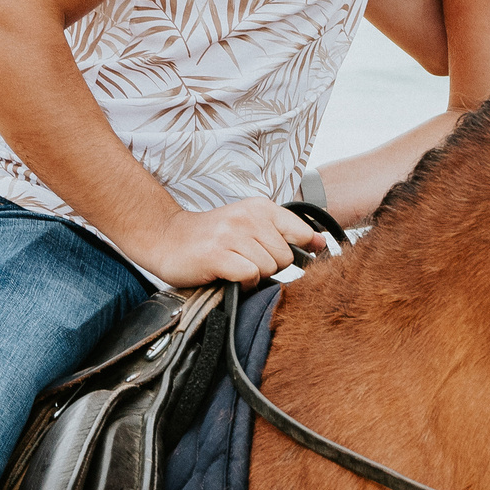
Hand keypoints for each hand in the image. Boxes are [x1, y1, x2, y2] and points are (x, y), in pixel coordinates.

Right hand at [127, 198, 324, 286]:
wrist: (167, 238)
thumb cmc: (212, 236)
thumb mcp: (251, 224)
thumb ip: (285, 232)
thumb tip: (322, 243)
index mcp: (261, 208)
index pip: (301, 232)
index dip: (303, 250)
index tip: (300, 258)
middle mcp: (248, 217)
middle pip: (285, 257)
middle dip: (271, 266)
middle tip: (248, 261)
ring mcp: (232, 235)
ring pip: (268, 267)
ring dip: (254, 275)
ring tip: (235, 266)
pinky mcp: (217, 255)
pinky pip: (250, 275)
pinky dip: (242, 282)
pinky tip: (229, 275)